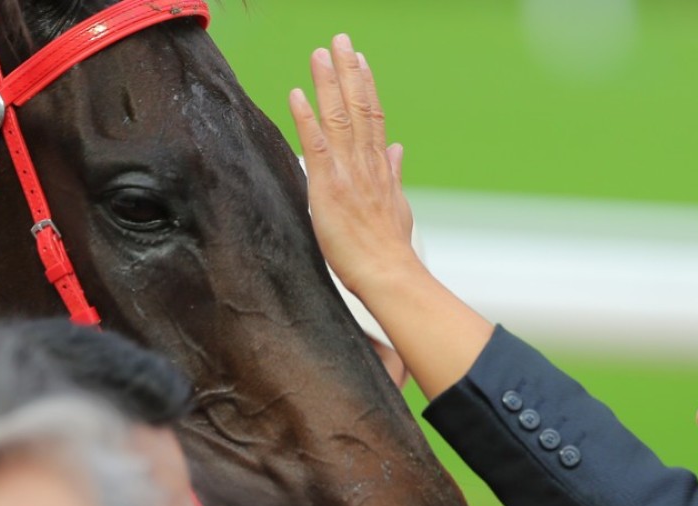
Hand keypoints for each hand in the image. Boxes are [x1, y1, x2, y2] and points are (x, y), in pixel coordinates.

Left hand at [288, 33, 416, 297]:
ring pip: (339, 118)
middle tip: (340, 39)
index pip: (374, 118)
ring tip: (320, 53)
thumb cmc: (390, 250)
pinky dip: (307, 119)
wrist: (390, 274)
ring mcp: (348, 174)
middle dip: (349, 71)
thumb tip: (399, 149)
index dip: (367, 87)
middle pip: (359, 108)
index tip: (361, 60)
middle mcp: (366, 164)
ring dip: (329, 83)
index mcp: (380, 169)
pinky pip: (316, 146)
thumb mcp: (399, 207)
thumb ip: (395, 174)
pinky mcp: (329, 188)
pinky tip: (298, 95)